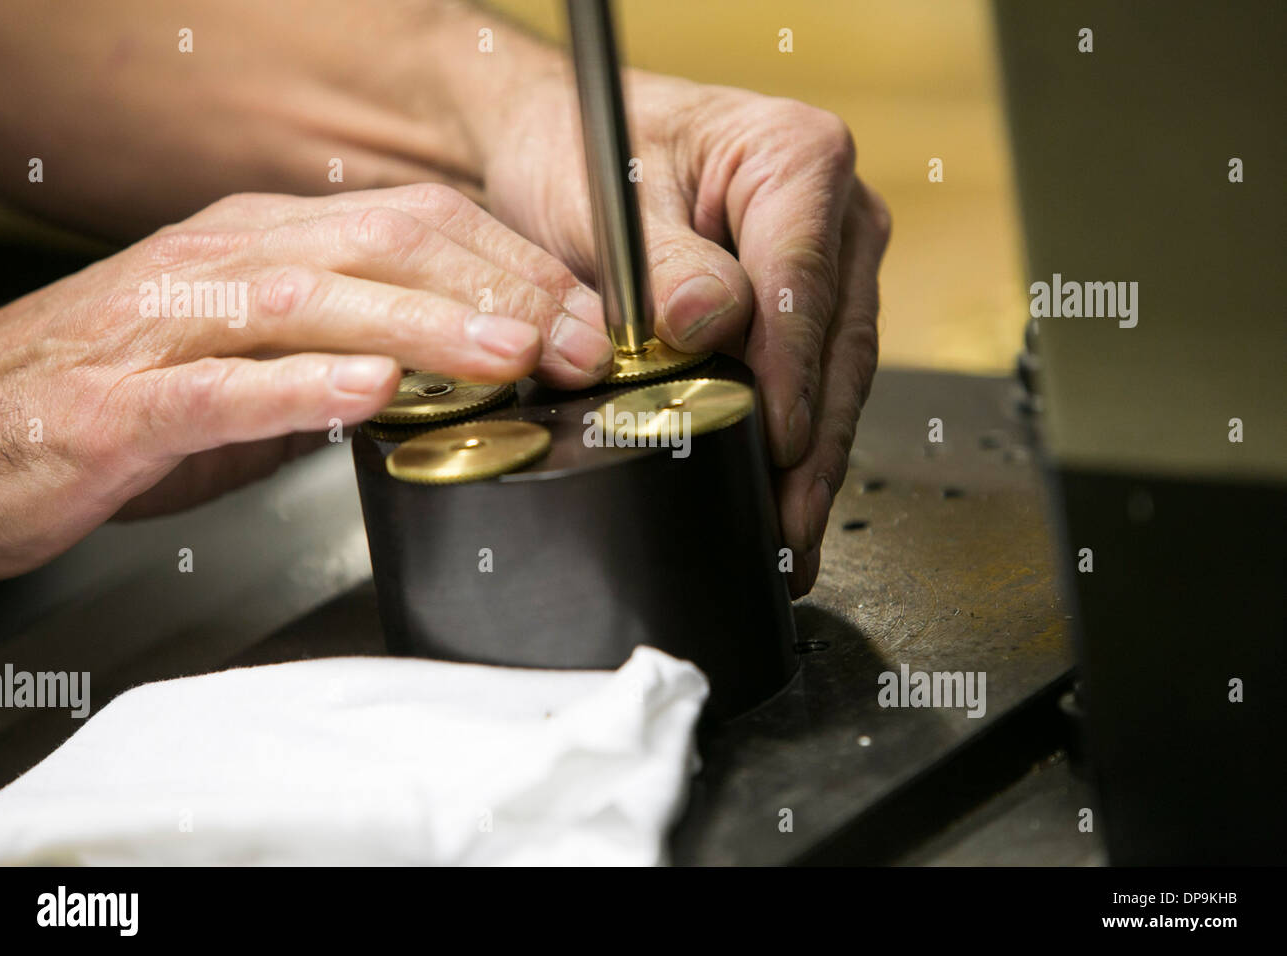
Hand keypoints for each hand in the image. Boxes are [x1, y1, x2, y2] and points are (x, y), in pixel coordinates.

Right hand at [0, 184, 612, 578]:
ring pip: (314, 301)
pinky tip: (369, 393)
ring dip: (423, 325)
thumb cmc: (115, 396)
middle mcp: (222, 262)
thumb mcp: (251, 359)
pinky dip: (301, 388)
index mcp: (262, 244)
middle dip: (493, 288)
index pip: (410, 224)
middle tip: (575, 336)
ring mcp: (170, 327)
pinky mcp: (124, 405)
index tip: (578, 312)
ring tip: (508, 353)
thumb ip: (339, 353)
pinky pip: (222, 389)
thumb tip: (441, 372)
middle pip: (381, 245)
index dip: (507, 264)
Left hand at [479, 71, 890, 595]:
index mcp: (799, 157)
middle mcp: (836, 211)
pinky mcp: (810, 305)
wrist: (567, 144)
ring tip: (792, 537)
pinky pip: (814, 380)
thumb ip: (663, 262)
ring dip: (815, 459)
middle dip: (815, 444)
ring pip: (837, 373)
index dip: (792, 373)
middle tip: (791, 524)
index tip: (781, 442)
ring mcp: (832, 262)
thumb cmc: (586, 152)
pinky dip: (799, 442)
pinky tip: (783, 499)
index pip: (802, 282)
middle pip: (838, 342)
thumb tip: (708, 322)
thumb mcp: (608, 201)